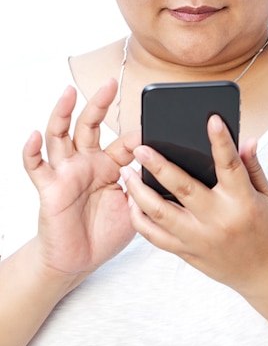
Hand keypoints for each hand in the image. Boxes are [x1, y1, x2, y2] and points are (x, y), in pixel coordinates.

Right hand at [23, 79, 140, 280]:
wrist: (78, 261)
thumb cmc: (104, 234)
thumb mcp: (134, 209)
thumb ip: (143, 188)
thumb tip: (158, 167)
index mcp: (109, 166)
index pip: (123, 142)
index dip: (138, 136)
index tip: (154, 125)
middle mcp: (86, 163)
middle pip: (89, 125)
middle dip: (98, 103)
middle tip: (110, 83)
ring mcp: (66, 172)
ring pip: (60, 136)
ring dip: (62, 113)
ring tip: (68, 93)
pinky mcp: (49, 187)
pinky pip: (36, 166)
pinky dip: (32, 151)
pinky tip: (33, 136)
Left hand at [121, 114, 267, 295]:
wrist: (267, 274)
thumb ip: (252, 167)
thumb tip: (247, 139)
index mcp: (242, 202)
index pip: (230, 165)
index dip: (221, 141)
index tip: (211, 120)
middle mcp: (218, 220)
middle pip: (183, 188)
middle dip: (159, 166)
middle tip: (141, 148)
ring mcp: (200, 238)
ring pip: (161, 214)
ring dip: (140, 192)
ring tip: (128, 173)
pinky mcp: (188, 252)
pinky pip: (157, 237)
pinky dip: (141, 220)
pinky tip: (132, 204)